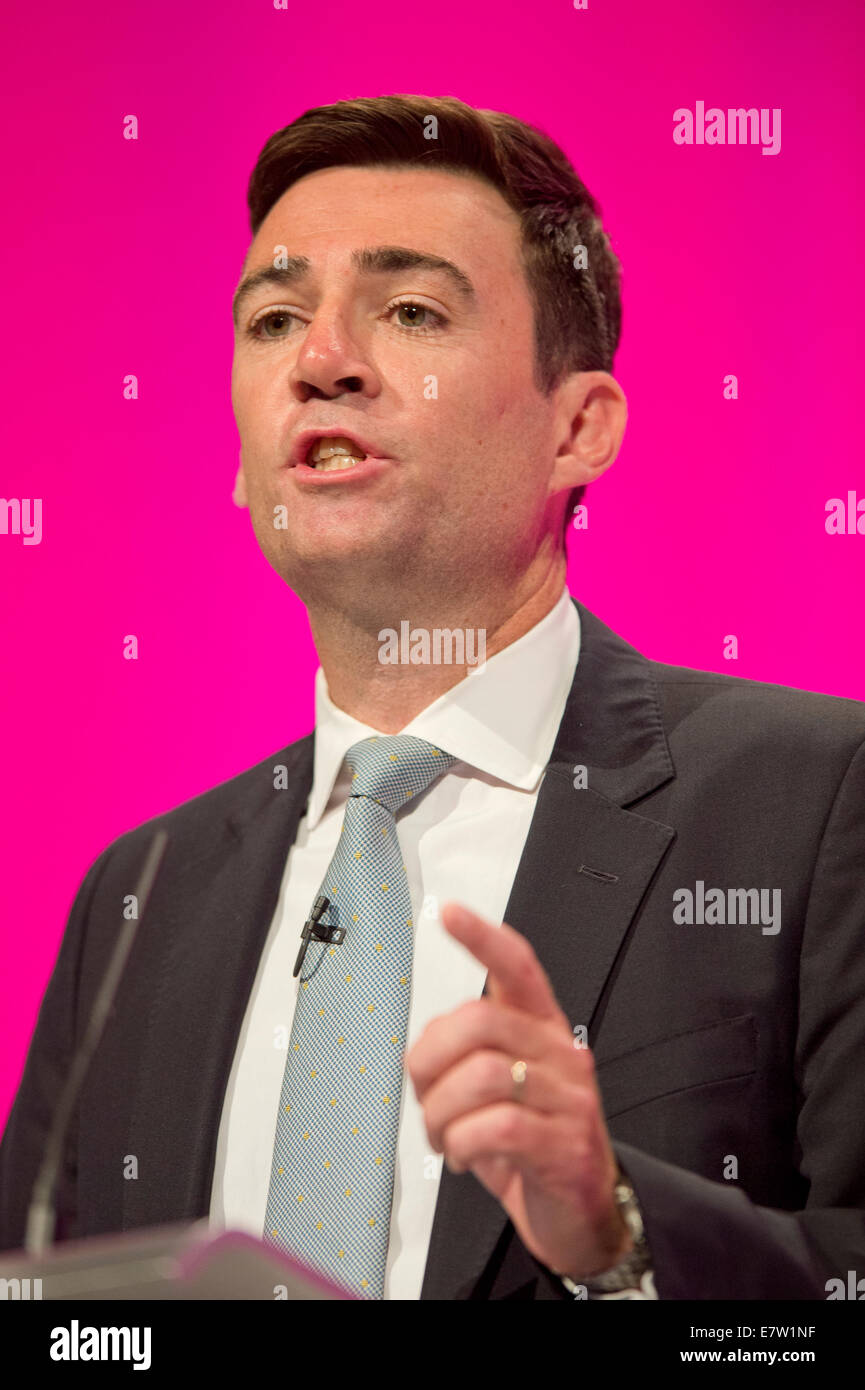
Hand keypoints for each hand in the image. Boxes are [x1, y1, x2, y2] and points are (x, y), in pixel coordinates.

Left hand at [406, 902, 631, 1281]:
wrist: (583, 1214)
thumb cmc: (534, 1144)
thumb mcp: (503, 1089)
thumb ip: (469, 1055)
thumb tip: (424, 1049)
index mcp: (542, 1029)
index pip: (518, 966)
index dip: (483, 937)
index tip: (450, 913)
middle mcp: (559, 1054)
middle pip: (479, 1020)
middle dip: (430, 1060)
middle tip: (425, 1096)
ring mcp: (567, 1099)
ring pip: (482, 1075)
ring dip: (441, 1113)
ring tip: (443, 1135)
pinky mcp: (564, 1145)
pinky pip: (495, 1127)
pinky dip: (462, 1144)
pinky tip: (464, 1156)